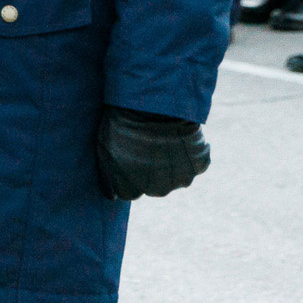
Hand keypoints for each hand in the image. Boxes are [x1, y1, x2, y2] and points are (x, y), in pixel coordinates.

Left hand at [94, 108, 210, 200]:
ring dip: (172, 161)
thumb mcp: (103, 148)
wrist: (153, 105)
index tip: (128, 155)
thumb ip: (108, 176)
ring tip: (163, 137)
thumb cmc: (123, 123)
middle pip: (154, 185)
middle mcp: (156, 190)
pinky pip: (195, 162)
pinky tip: (180, 135)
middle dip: (151, 170)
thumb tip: (112, 196)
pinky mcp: (198, 165)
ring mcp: (179, 179)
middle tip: (147, 144)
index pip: (128, 191)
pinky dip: (190, 152)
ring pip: (175, 175)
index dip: (128, 173)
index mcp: (130, 189)